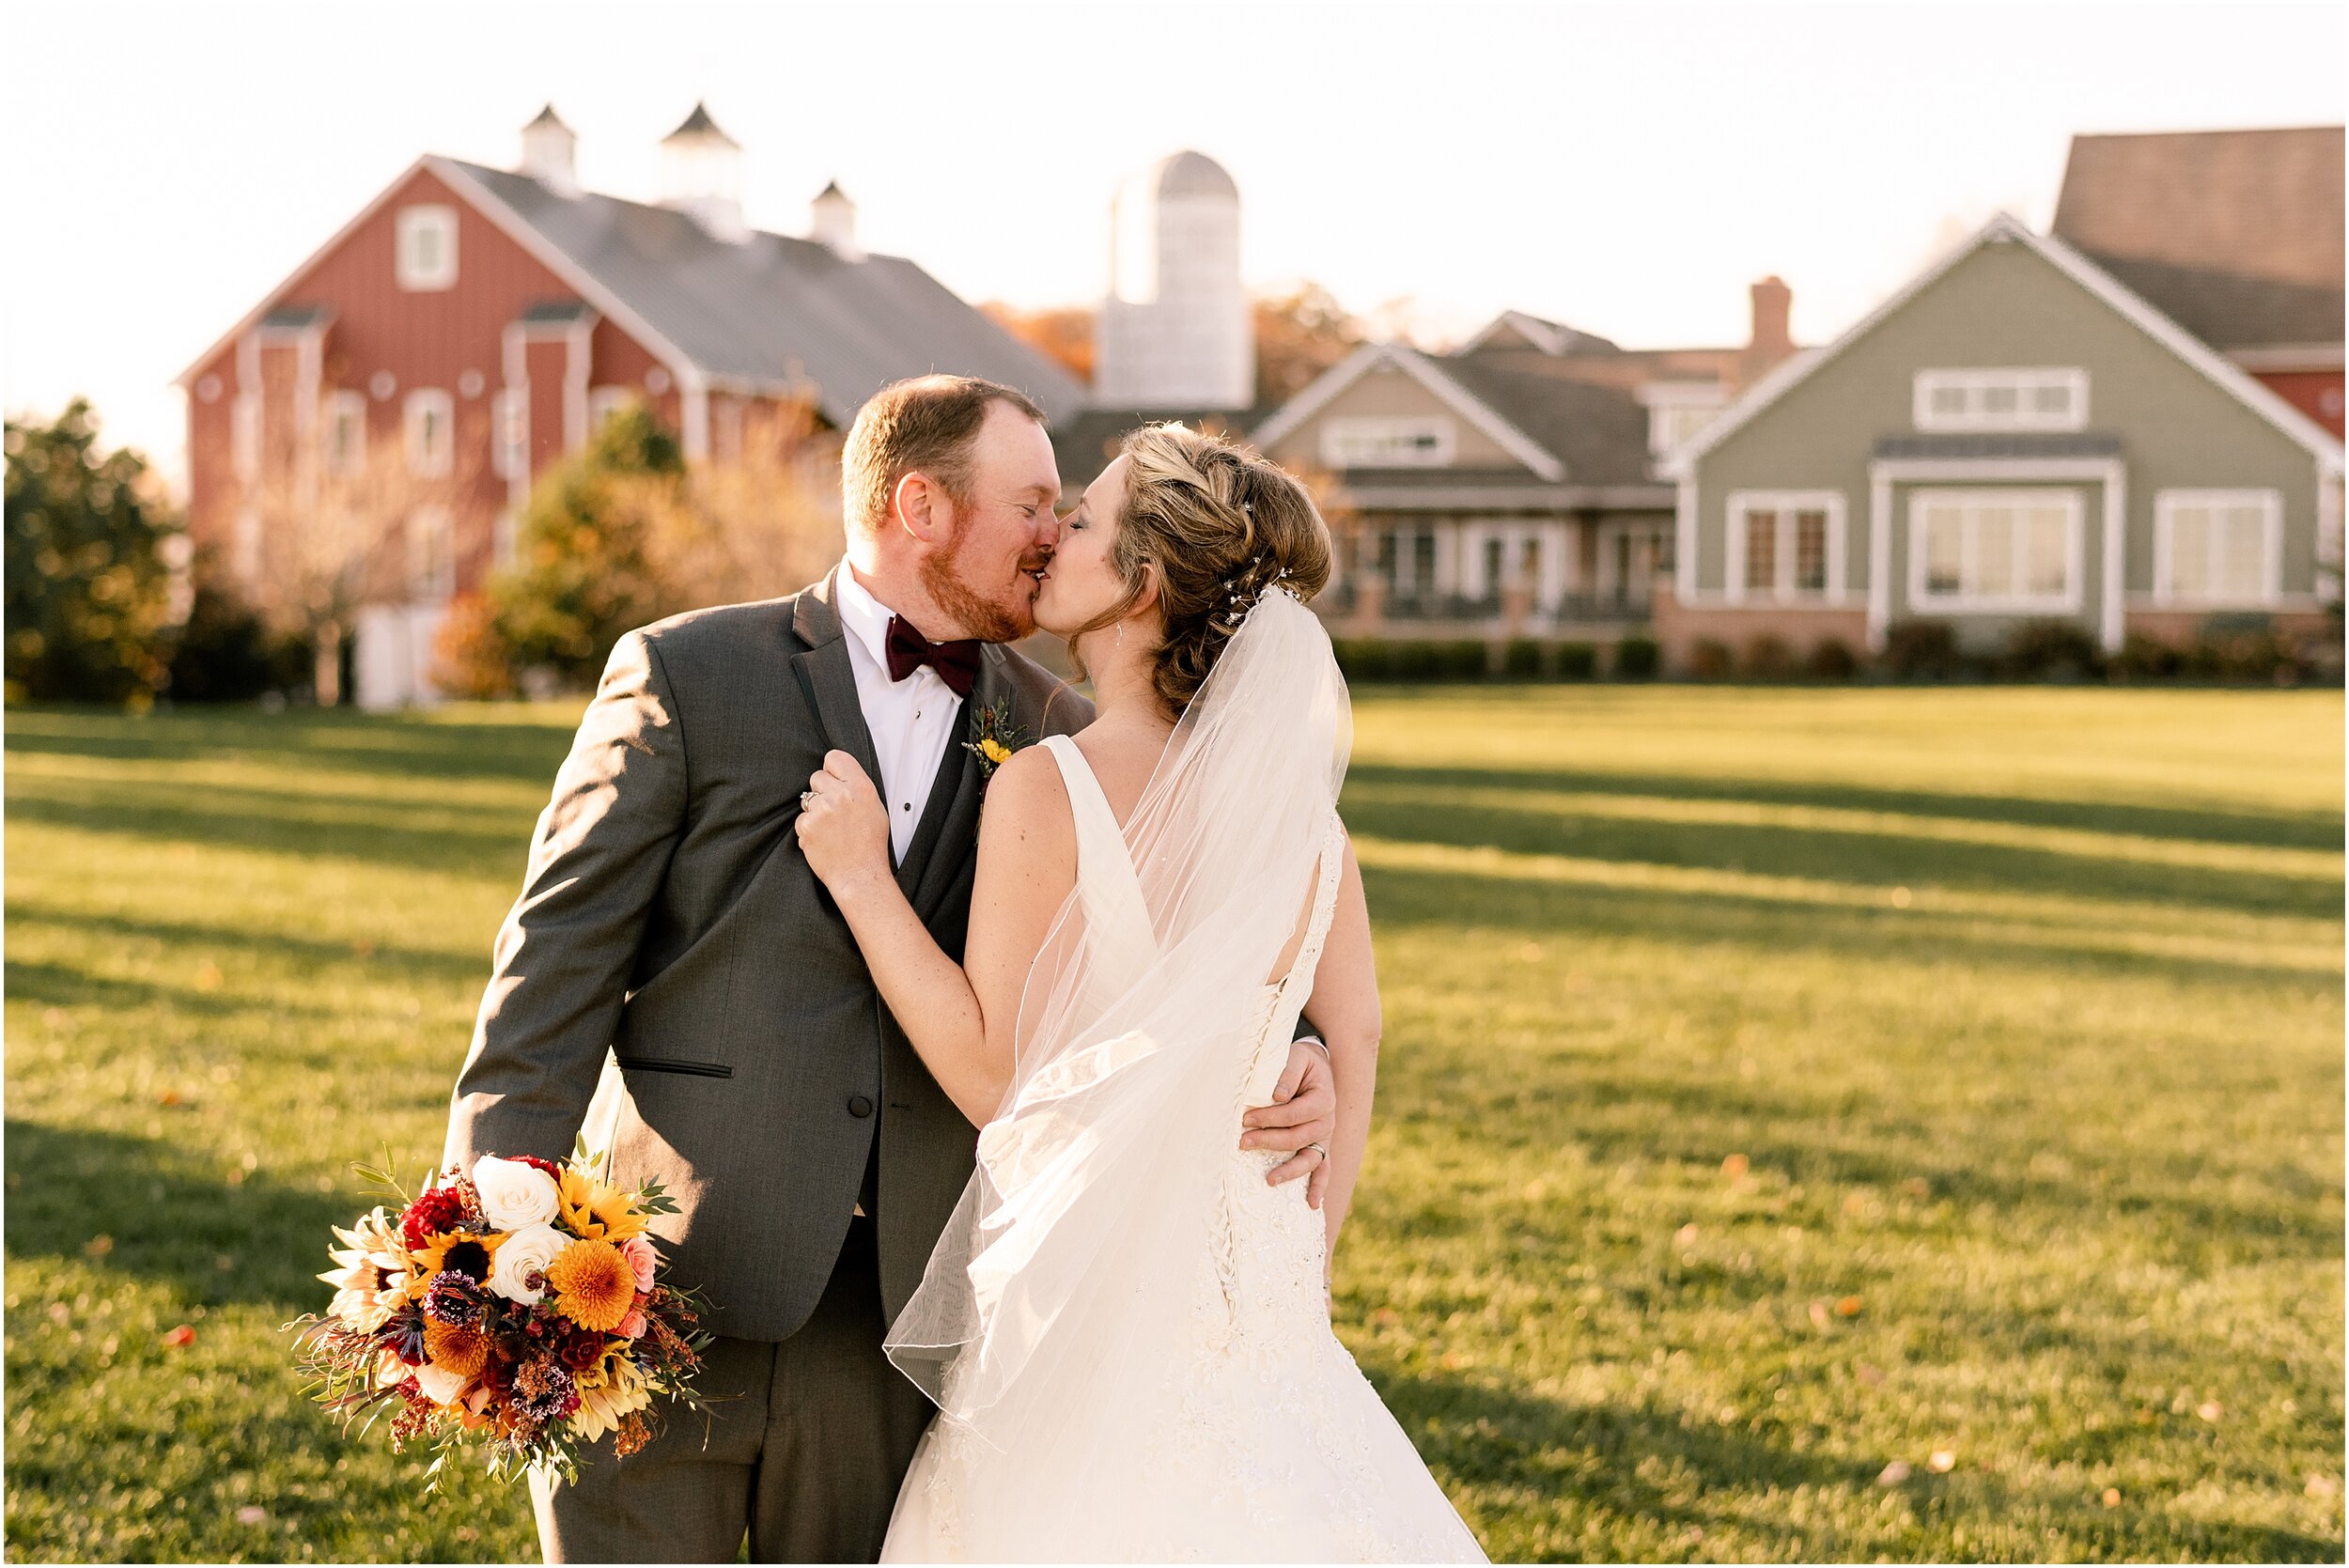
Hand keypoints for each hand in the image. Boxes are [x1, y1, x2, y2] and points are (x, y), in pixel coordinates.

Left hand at [794, 750, 891, 896]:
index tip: (833, 779)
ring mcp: (821, 810)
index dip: (832, 769)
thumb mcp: (875, 808)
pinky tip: (823, 839)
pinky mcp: (806, 826)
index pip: (835, 758)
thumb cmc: (870, 845)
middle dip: (822, 791)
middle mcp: (841, 795)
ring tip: (831, 829)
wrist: (860, 875)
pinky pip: (801, 819)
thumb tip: (841, 776)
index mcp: (861, 787)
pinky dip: (808, 829)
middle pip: (817, 777)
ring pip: (807, 799)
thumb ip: (857, 787)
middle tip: (834, 811)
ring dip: (814, 811)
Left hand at [1243, 1042, 1337, 1209]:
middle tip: (1242, 1142)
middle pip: (1297, 1138)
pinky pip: (1323, 1169)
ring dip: (1289, 1171)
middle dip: (1268, 1141)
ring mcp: (1325, 1137)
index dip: (1269, 1117)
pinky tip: (1312, 1203)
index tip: (1245, 1118)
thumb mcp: (1295, 1058)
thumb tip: (1276, 1097)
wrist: (1314, 1066)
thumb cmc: (1300, 1063)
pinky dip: (1319, 1186)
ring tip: (1269, 1180)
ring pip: (1310, 1159)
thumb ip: (1286, 1074)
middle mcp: (1327, 1121)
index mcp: (1324, 1098)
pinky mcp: (1320, 1146)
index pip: (1294, 1114)